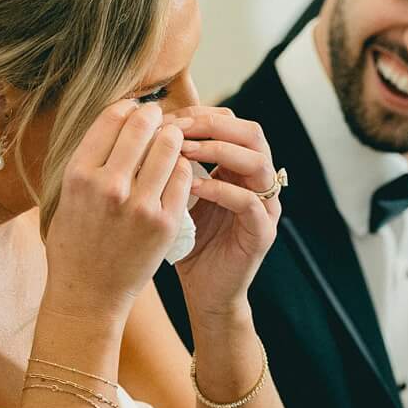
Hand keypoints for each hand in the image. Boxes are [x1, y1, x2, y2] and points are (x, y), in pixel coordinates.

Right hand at [39, 101, 192, 323]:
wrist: (89, 292)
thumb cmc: (75, 242)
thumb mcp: (67, 195)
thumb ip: (90, 160)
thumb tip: (117, 118)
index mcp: (79, 175)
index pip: (111, 118)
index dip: (127, 108)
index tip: (133, 110)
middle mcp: (109, 186)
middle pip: (142, 126)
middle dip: (153, 117)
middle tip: (157, 119)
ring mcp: (140, 205)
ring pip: (169, 147)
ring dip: (172, 138)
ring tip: (171, 139)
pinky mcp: (166, 222)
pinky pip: (183, 177)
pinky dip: (182, 167)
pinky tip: (177, 169)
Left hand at [168, 105, 281, 319]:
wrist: (203, 293)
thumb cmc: (186, 242)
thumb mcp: (176, 196)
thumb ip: (172, 166)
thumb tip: (141, 129)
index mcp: (239, 169)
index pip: (231, 123)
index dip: (201, 114)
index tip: (166, 116)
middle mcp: (258, 183)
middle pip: (253, 133)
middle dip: (213, 125)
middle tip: (178, 128)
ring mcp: (265, 208)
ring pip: (258, 162)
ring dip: (219, 151)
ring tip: (184, 152)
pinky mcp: (262, 233)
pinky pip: (249, 202)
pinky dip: (221, 190)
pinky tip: (192, 188)